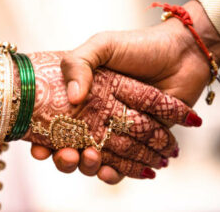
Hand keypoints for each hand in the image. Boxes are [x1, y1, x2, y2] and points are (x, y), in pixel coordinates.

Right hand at [33, 0, 219, 183]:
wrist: (181, 53)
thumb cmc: (139, 46)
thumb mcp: (102, 46)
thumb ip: (79, 63)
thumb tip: (73, 98)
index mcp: (82, 98)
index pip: (55, 123)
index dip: (42, 139)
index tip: (37, 147)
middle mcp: (95, 117)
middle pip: (71, 147)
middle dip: (64, 158)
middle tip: (67, 154)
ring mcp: (116, 131)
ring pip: (94, 160)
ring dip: (88, 167)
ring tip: (91, 159)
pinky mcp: (139, 143)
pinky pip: (122, 166)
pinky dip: (115, 174)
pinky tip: (111, 172)